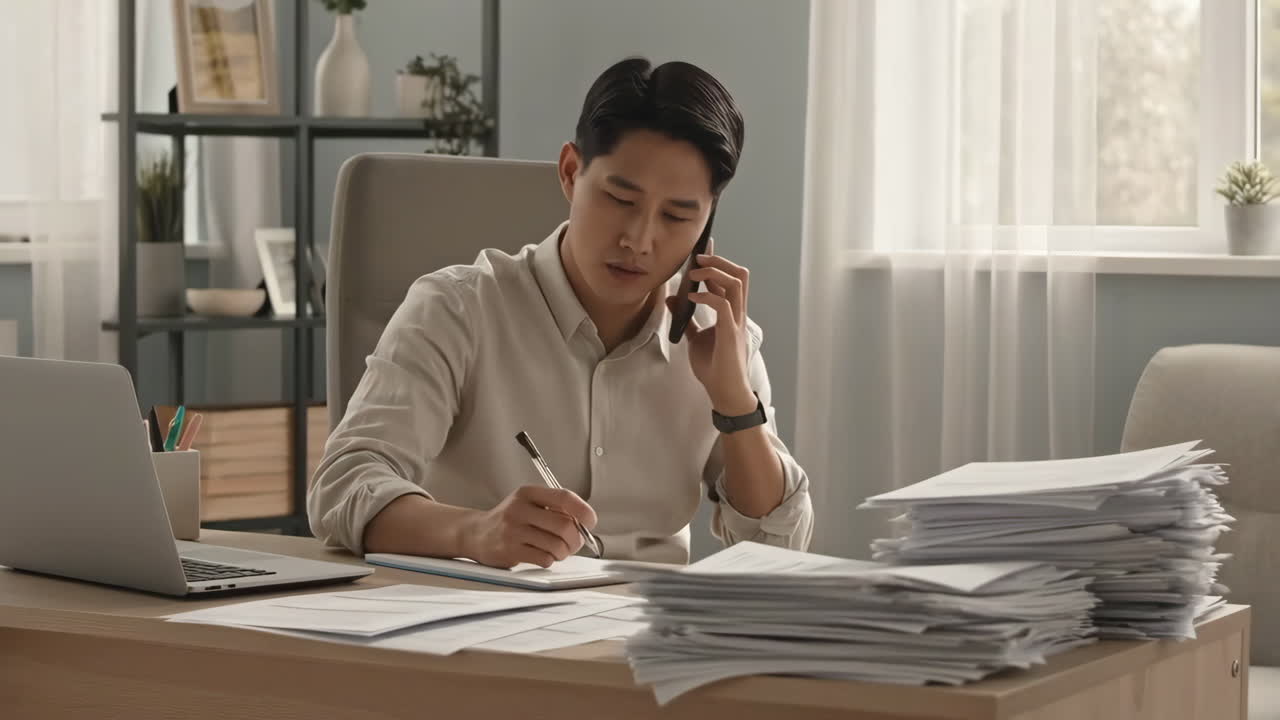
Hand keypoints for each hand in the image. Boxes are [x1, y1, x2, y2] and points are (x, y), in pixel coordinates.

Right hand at [461, 485, 597, 568]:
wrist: (476, 533)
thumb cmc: (509, 520)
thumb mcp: (528, 503)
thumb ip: (554, 508)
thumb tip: (585, 522)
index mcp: (528, 493)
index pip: (564, 497)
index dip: (583, 511)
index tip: (590, 521)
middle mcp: (520, 509)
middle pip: (564, 525)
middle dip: (576, 539)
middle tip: (575, 543)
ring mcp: (514, 530)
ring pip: (556, 545)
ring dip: (563, 552)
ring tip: (558, 551)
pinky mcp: (510, 550)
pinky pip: (544, 558)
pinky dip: (550, 560)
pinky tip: (543, 555)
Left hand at [666, 247, 756, 415]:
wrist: (724, 392)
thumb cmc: (714, 367)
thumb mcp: (695, 338)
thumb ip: (687, 318)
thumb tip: (672, 298)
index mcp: (731, 313)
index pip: (730, 278)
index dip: (718, 262)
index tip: (701, 250)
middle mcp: (737, 314)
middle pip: (739, 274)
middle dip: (719, 261)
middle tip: (698, 257)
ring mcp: (736, 323)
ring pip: (736, 284)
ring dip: (714, 273)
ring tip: (694, 274)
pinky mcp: (730, 334)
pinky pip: (723, 306)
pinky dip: (707, 297)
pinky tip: (692, 298)